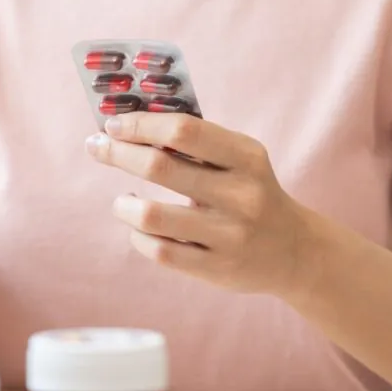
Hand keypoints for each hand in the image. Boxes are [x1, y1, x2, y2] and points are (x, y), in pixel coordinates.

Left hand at [85, 112, 310, 295]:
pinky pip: (159, 250)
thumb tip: (131, 122)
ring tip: (122, 201)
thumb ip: (196, 142)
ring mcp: (229, 235)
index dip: (141, 123)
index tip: (112, 124)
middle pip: (160, 166)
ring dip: (123, 205)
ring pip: (151, 215)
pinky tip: (139, 227)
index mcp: (247, 158)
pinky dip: (138, 235)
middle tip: (97, 148)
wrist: (294, 251)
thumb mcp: (240, 160)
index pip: (184, 129)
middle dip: (118, 153)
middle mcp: (241, 195)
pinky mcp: (216, 269)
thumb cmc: (250, 192)